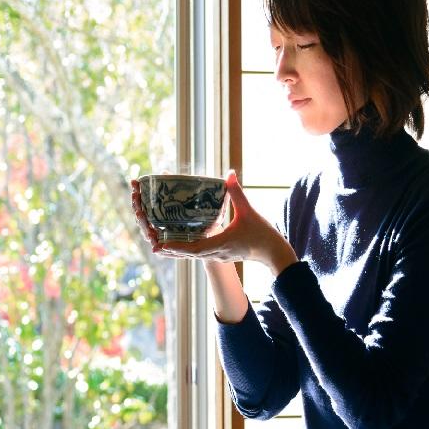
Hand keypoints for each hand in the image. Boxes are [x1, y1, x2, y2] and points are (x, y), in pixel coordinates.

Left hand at [137, 171, 297, 275]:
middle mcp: (215, 253)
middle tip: (154, 244)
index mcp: (220, 244)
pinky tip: (180, 244)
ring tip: (160, 246)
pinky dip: (188, 250)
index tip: (162, 244)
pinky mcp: (221, 255)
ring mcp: (218, 256)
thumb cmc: (263, 234)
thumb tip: (230, 173)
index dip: (177, 247)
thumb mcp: (249, 211)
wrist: (274, 254)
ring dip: (177, 251)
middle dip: (171, 250)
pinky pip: (200, 254)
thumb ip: (237, 193)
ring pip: (193, 256)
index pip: (194, 249)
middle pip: (188, 254)